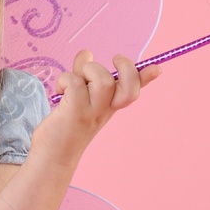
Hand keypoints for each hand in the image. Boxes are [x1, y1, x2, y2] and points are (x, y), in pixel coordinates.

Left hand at [33, 51, 161, 165]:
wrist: (53, 156)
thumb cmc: (64, 126)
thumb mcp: (77, 96)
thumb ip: (83, 73)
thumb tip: (87, 52)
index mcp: (109, 106)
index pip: (133, 91)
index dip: (146, 78)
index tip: (157, 68)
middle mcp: (105, 109)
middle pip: (127, 86)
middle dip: (124, 65)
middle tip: (111, 60)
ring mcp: (91, 112)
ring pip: (103, 80)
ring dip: (87, 70)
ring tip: (73, 80)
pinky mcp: (74, 113)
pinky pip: (76, 84)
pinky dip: (65, 79)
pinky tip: (59, 90)